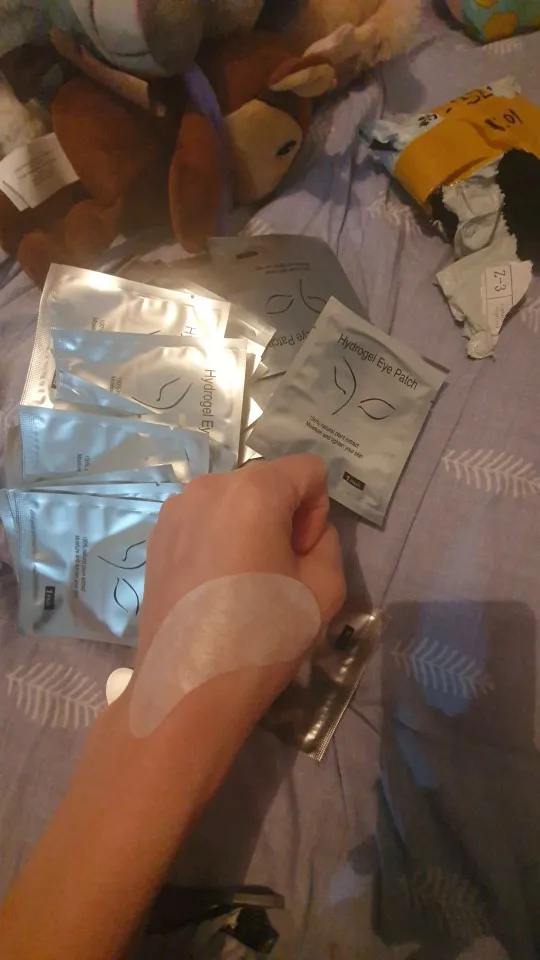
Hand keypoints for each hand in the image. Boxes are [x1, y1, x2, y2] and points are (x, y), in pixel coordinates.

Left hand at [137, 455, 345, 684]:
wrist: (186, 690)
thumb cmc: (262, 638)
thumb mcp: (326, 590)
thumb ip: (327, 543)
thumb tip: (301, 534)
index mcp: (253, 491)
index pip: (309, 471)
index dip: (316, 513)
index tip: (300, 557)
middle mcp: (209, 487)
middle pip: (268, 482)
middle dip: (282, 518)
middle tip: (275, 574)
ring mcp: (175, 510)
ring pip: (234, 501)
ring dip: (249, 528)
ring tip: (241, 583)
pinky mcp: (155, 536)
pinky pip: (204, 521)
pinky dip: (218, 540)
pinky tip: (213, 588)